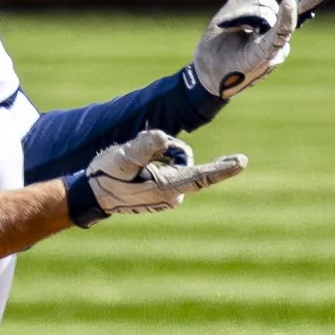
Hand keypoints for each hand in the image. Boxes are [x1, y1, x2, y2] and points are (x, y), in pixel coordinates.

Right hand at [80, 128, 245, 217]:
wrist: (93, 195)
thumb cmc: (107, 176)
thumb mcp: (122, 158)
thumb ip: (144, 147)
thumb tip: (164, 137)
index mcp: (168, 188)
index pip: (201, 176)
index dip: (222, 168)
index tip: (241, 162)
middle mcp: (173, 195)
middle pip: (184, 159)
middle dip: (165, 151)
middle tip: (138, 157)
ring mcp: (169, 197)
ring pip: (176, 163)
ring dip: (158, 157)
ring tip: (134, 166)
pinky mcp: (164, 196)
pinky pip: (168, 170)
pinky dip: (156, 164)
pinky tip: (137, 172)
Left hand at [193, 0, 334, 98]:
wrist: (202, 74)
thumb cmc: (218, 49)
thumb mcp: (230, 14)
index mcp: (273, 29)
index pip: (296, 8)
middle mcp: (278, 39)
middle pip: (270, 6)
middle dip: (252, 6)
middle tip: (281, 2)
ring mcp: (272, 48)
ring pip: (268, 14)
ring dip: (245, 16)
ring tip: (231, 31)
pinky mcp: (263, 56)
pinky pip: (276, 36)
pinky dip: (285, 20)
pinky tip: (290, 4)